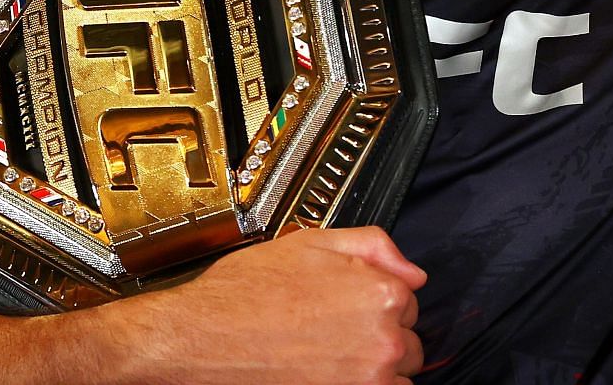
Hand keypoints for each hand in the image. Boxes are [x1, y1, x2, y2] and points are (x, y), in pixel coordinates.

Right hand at [114, 225, 426, 383]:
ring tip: (329, 354)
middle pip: (408, 342)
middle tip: (337, 330)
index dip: (378, 299)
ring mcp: (366, 380)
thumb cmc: (245, 295)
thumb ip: (374, 247)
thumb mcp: (312, 243)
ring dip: (374, 367)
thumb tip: (412, 270)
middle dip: (380, 334)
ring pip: (396, 376)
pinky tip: (326, 373)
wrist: (200, 337)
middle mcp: (381, 341)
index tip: (353, 303)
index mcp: (380, 293)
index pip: (410, 300)